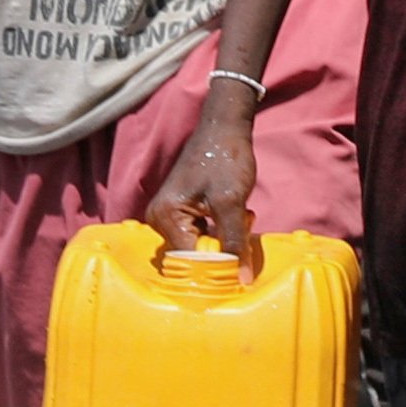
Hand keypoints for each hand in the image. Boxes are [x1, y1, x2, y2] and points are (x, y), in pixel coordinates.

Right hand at [143, 90, 261, 259]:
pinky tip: (238, 212)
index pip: (188, 260)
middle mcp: (160, 219)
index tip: (241, 263)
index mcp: (165, 216)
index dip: (215, 267)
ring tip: (243, 214)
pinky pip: (202, 234)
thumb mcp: (232, 202)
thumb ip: (235, 242)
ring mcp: (170, 215)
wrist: (224, 127)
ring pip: (201, 246)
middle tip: (245, 225)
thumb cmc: (225, 158)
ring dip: (226, 237)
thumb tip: (241, 279)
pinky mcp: (182, 212)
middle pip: (193, 255)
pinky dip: (222, 229)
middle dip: (223, 248)